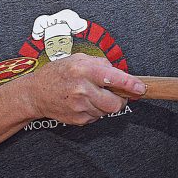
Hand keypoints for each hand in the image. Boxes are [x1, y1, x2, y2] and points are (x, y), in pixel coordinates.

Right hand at [16, 54, 146, 125]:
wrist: (35, 93)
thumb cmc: (59, 73)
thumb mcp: (78, 59)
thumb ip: (101, 64)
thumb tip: (121, 73)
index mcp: (84, 70)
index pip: (114, 78)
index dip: (131, 85)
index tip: (141, 88)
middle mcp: (82, 89)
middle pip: (115, 103)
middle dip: (120, 100)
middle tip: (116, 94)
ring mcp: (79, 106)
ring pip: (107, 111)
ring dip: (106, 104)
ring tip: (93, 95)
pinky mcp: (78, 119)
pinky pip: (97, 117)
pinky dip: (96, 110)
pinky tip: (85, 102)